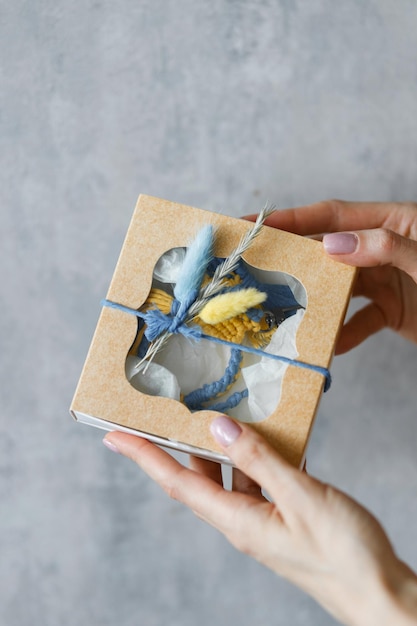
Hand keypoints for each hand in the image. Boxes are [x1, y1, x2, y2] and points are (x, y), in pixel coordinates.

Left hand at [103, 418, 416, 625]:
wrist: (379, 592)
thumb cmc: (344, 554)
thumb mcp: (301, 498)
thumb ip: (259, 461)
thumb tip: (219, 429)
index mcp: (238, 521)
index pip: (177, 483)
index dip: (144, 456)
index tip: (114, 435)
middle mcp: (242, 521)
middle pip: (198, 477)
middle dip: (176, 446)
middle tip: (162, 414)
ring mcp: (262, 520)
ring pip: (231, 476)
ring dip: (224, 447)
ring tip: (222, 414)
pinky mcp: (282, 518)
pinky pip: (259, 481)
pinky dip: (258, 458)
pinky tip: (270, 438)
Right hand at [246, 200, 416, 353]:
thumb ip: (386, 246)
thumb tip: (332, 245)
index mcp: (394, 220)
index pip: (333, 216)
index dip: (293, 219)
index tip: (256, 224)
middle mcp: (384, 247)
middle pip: (330, 251)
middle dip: (296, 261)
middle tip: (256, 269)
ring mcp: (389, 278)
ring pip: (341, 286)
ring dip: (317, 299)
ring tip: (285, 311)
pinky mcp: (394, 308)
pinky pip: (362, 319)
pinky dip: (345, 332)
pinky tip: (330, 344)